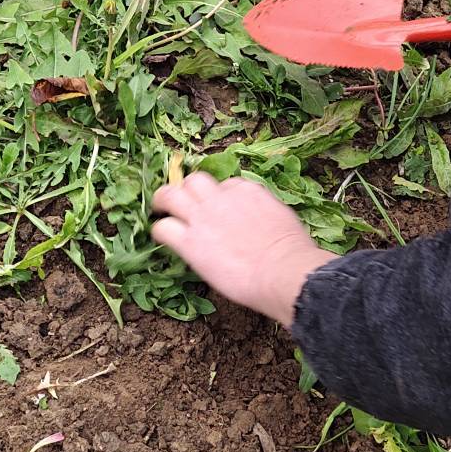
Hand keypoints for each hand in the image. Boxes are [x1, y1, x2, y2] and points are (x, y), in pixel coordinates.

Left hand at [151, 173, 334, 325]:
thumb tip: (263, 222)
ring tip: (160, 209)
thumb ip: (265, 213)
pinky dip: (159, 230)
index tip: (220, 209)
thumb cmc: (291, 253)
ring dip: (163, 200)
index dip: (220, 197)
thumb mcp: (282, 218)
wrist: (282, 270)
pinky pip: (163, 228)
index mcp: (247, 190)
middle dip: (188, 189)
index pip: (226, 184)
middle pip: (195, 181)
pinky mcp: (189, 242)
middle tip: (183, 201)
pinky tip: (161, 237)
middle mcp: (221, 197)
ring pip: (171, 194)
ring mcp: (202, 217)